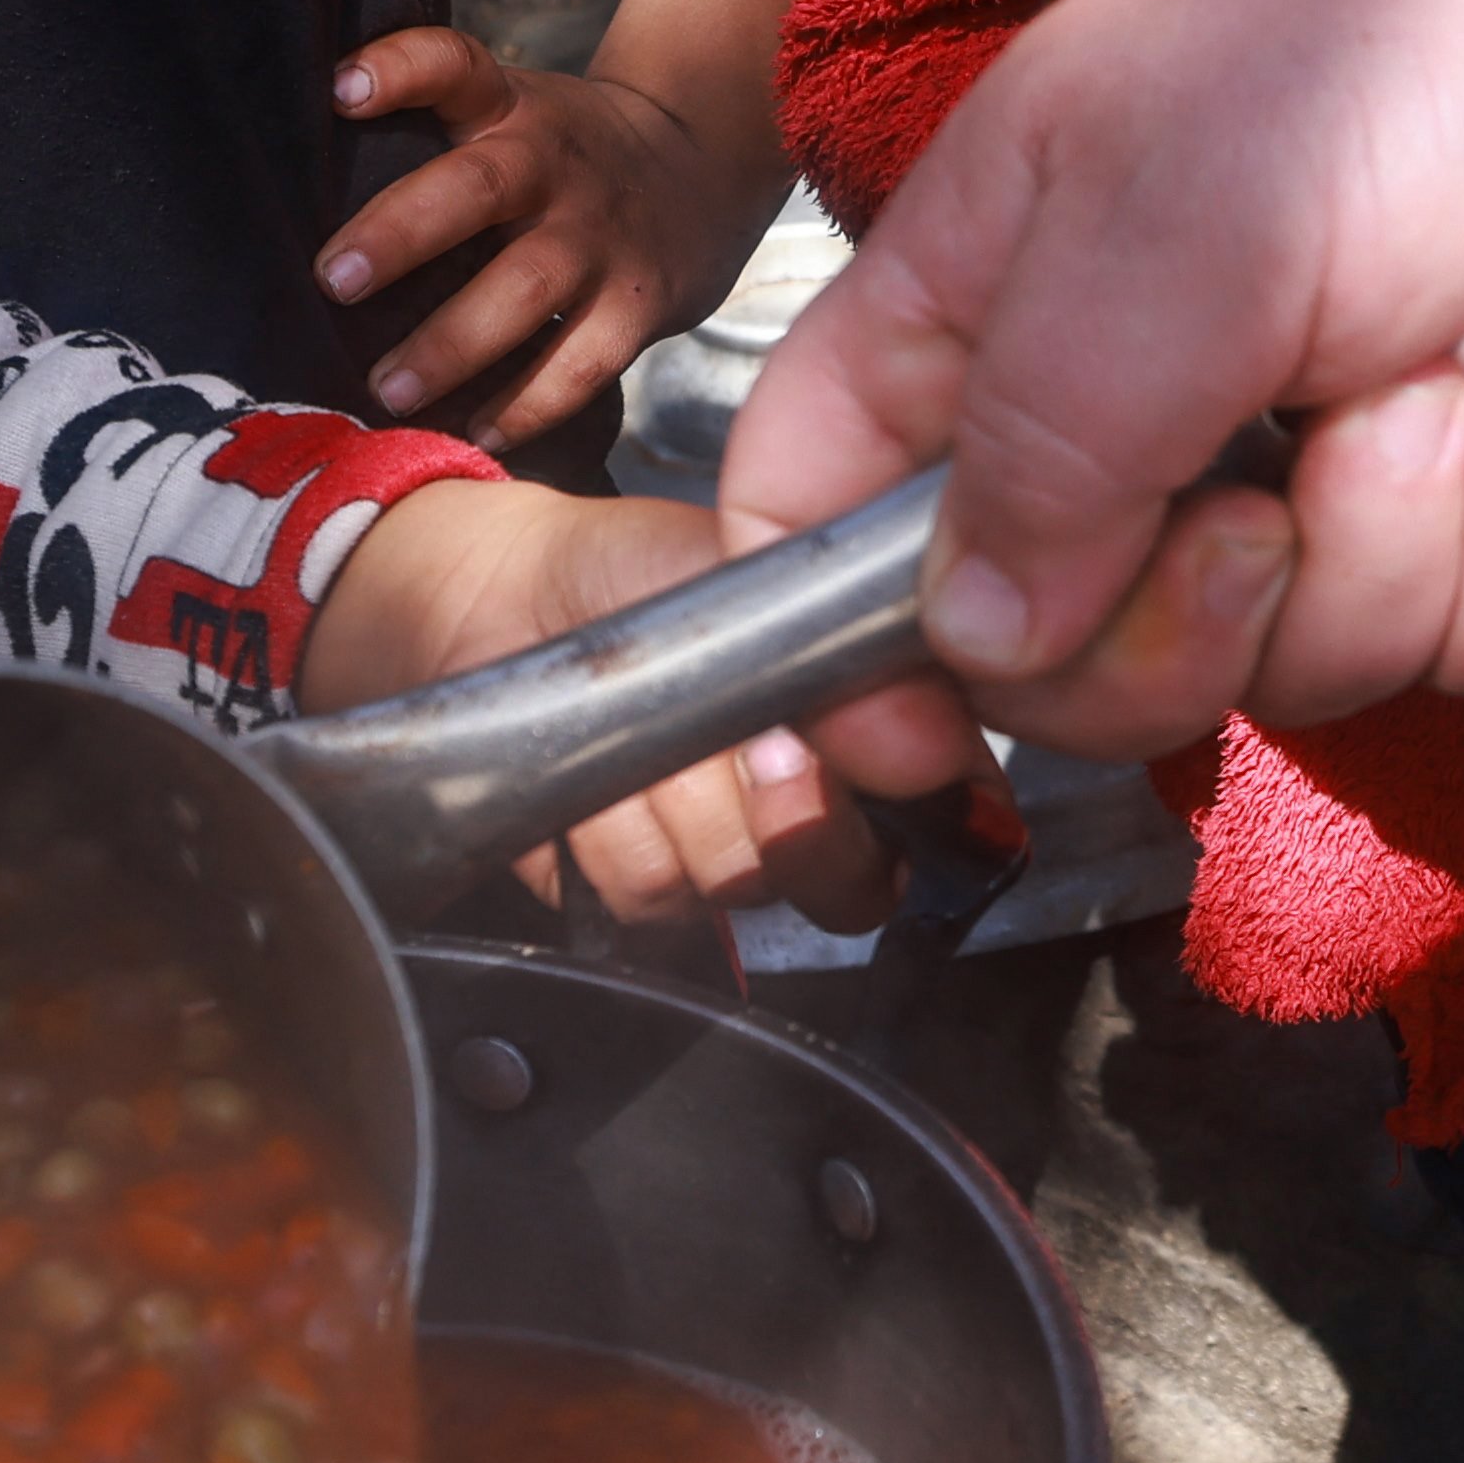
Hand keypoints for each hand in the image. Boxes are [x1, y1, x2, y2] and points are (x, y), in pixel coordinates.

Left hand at [296, 480, 968, 923]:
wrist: (510, 599)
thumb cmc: (641, 567)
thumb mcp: (753, 564)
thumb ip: (832, 634)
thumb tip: (898, 713)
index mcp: (878, 728)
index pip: (954, 814)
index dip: (903, 797)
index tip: (816, 740)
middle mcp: (819, 813)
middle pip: (847, 879)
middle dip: (775, 803)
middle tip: (734, 732)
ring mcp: (728, 865)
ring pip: (731, 884)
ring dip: (670, 800)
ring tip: (642, 723)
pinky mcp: (637, 898)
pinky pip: (640, 898)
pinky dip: (601, 827)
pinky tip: (592, 769)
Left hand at [319, 29, 772, 440]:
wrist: (701, 170)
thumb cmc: (560, 158)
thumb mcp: (513, 113)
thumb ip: (432, 135)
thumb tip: (292, 202)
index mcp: (511, 109)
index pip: (454, 64)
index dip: (399, 69)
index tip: (340, 91)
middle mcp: (553, 165)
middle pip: (478, 187)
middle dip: (402, 233)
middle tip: (335, 281)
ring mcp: (599, 237)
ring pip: (525, 288)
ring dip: (452, 343)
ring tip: (386, 389)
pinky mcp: (637, 304)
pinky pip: (580, 363)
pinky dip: (528, 405)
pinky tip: (474, 433)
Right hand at [719, 0, 1463, 759]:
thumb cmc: (1372, 47)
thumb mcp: (1172, 232)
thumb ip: (1047, 449)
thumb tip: (969, 644)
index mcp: (970, 323)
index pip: (802, 521)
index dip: (827, 655)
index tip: (919, 738)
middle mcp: (1102, 427)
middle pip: (1055, 671)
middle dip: (1186, 632)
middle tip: (1269, 502)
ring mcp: (1278, 484)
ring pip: (1279, 678)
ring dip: (1386, 552)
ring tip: (1435, 386)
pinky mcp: (1446, 520)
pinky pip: (1454, 652)